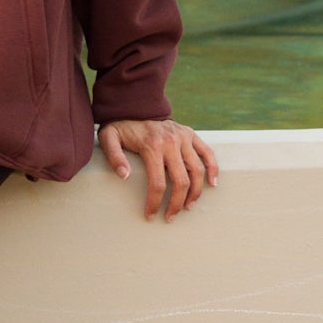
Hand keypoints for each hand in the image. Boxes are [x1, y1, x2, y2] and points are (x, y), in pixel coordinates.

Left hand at [98, 118, 218, 220]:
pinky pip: (207, 153)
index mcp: (151, 146)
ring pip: (197, 171)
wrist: (135, 106)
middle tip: (170, 217)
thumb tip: (124, 176)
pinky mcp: (191, 134)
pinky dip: (213, 169)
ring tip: (188, 206)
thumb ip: (114, 157)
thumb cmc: (121, 128)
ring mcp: (183, 137)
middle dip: (176, 203)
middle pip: (180, 181)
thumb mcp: (109, 138)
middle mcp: (171, 142)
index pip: (157, 183)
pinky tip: (212, 184)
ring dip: (195, 192)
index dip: (155, 203)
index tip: (150, 216)